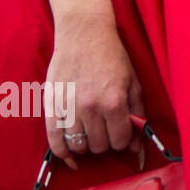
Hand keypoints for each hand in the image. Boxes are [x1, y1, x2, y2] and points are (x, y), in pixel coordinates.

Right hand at [44, 14, 143, 169]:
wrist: (84, 35)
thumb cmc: (113, 58)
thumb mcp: (134, 83)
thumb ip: (137, 114)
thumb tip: (136, 146)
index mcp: (115, 102)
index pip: (120, 141)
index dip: (123, 140)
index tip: (121, 133)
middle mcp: (91, 108)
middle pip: (99, 146)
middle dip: (106, 141)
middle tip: (105, 129)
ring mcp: (69, 108)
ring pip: (78, 146)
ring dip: (86, 145)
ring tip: (90, 132)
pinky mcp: (51, 106)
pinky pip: (54, 141)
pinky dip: (63, 152)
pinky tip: (69, 154)